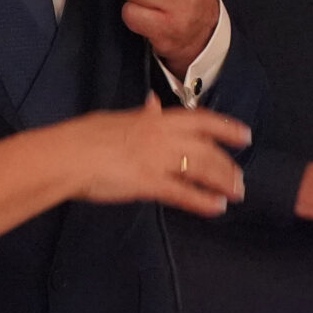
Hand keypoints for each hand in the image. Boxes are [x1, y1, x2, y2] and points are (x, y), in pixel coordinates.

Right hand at [69, 96, 248, 216]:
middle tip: (241, 179)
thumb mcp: (118, 118)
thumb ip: (141, 115)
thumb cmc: (85, 136)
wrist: (67, 155)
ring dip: (223, 182)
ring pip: (202, 169)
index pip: (201, 120)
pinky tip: (216, 208)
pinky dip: (203, 201)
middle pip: (207, 149)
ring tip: (236, 194)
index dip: (226, 128)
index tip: (244, 135)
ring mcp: (158, 159)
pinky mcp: (150, 183)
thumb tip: (153, 104)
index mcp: (156, 119)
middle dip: (228, 165)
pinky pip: (183, 193)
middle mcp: (163, 136)